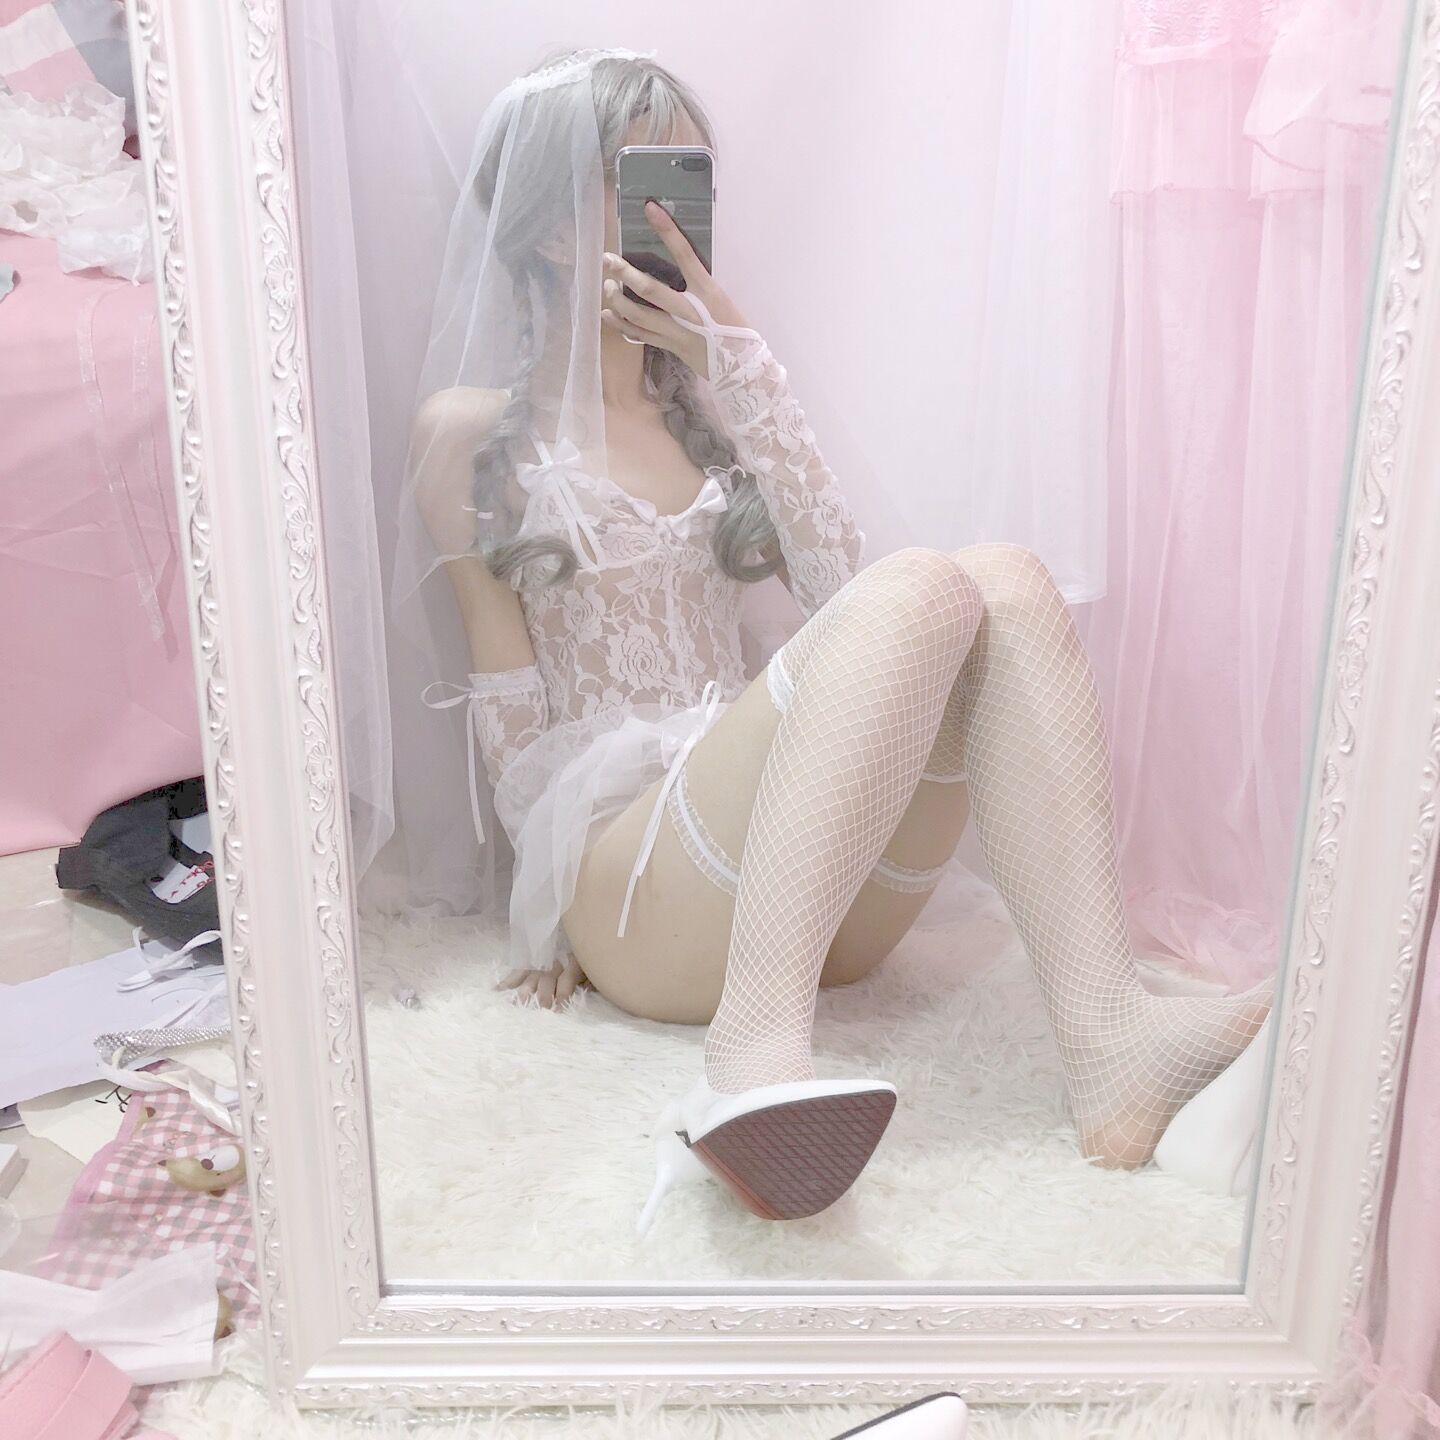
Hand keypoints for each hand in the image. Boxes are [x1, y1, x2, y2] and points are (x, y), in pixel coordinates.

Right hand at [496, 952, 585, 1008]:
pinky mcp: (531, 959)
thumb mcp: (594, 967)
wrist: (580, 927)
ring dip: (525, 990)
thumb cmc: (587, 956)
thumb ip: (592, 979)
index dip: (562, 995)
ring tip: (518, 1004)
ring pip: (531, 975)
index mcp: (573, 963)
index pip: (566, 980)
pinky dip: (509, 979)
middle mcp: (555, 961)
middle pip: (547, 979)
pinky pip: (519, 969)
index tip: (558, 1010)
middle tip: (540, 1008)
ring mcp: (541, 960)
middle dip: (543, 994)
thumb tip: (588, 990)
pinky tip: (498, 989)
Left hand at [601, 200, 751, 378]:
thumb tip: (673, 270)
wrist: (742, 366)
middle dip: (626, 274)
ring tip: (607, 287)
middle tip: (607, 260)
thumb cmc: (735, 328)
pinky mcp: (670, 346)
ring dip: (618, 301)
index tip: (650, 209)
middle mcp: (689, 310)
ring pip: (640, 316)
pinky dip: (621, 325)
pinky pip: (640, 335)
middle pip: (651, 290)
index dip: (667, 230)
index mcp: (707, 291)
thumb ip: (697, 285)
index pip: (684, 254)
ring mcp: (677, 331)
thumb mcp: (720, 299)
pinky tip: (607, 314)